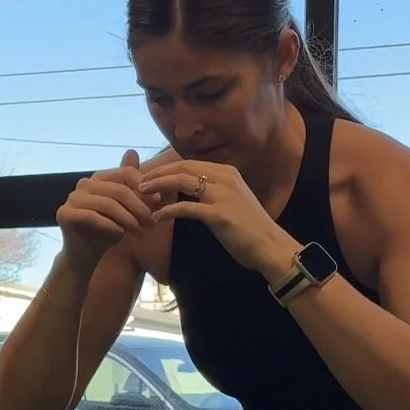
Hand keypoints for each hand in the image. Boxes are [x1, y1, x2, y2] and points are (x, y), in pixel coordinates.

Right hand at [56, 149, 155, 273]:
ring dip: (128, 219)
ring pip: (107, 203)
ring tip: (141, 232)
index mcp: (99, 178)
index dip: (144, 187)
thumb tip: (145, 165)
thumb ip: (136, 191)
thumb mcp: (128, 210)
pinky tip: (120, 234)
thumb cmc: (110, 231)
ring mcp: (72, 198)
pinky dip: (109, 225)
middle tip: (153, 223)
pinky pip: (91, 216)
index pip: (125, 173)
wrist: (86, 256)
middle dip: (139, 207)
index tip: (159, 202)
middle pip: (118, 189)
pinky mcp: (64, 213)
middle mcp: (84, 183)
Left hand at [137, 156, 294, 278]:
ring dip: (158, 187)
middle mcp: (224, 178)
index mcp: (226, 172)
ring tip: (142, 194)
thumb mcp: (231, 200)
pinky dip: (169, 211)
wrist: (270, 246)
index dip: (165, 168)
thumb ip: (212, 191)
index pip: (188, 163)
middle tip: (139, 183)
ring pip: (182, 182)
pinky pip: (187, 209)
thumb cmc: (249, 227)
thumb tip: (188, 188)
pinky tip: (156, 217)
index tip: (149, 176)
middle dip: (158, 174)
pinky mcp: (219, 214)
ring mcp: (223, 195)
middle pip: (182, 169)